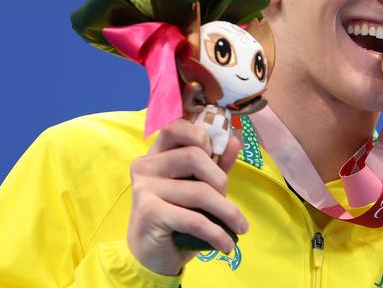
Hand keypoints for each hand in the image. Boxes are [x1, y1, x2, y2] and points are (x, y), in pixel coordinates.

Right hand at [127, 118, 247, 275]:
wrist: (152, 255)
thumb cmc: (178, 215)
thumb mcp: (200, 186)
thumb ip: (216, 164)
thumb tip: (234, 140)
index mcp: (157, 153)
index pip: (175, 126)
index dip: (199, 134)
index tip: (213, 153)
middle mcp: (146, 166)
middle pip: (194, 157)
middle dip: (219, 179)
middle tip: (227, 197)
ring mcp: (144, 188)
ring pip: (199, 191)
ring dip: (226, 211)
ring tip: (238, 227)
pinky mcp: (149, 213)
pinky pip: (194, 219)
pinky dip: (217, 233)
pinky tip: (226, 244)